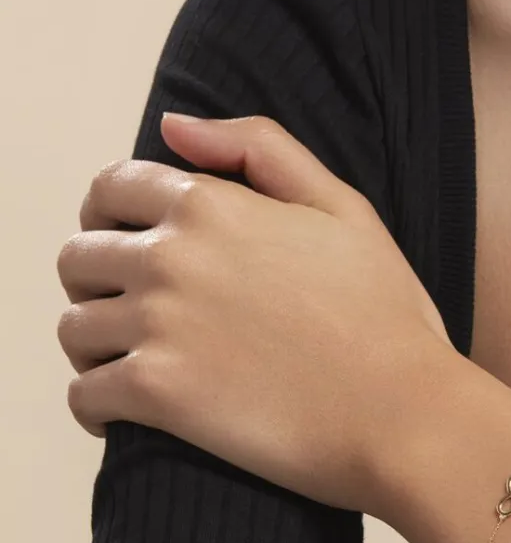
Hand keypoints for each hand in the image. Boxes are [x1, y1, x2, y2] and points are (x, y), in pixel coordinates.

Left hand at [57, 113, 456, 513]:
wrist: (405, 414)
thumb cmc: (387, 317)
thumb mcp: (346, 210)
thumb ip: (262, 151)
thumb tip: (174, 126)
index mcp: (213, 206)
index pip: (112, 189)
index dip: (109, 217)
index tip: (126, 247)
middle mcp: (172, 257)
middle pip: (80, 259)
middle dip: (97, 282)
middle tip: (131, 314)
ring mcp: (159, 326)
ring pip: (73, 328)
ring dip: (94, 346)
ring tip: (128, 367)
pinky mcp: (158, 395)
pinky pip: (83, 395)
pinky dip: (93, 407)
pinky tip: (122, 417)